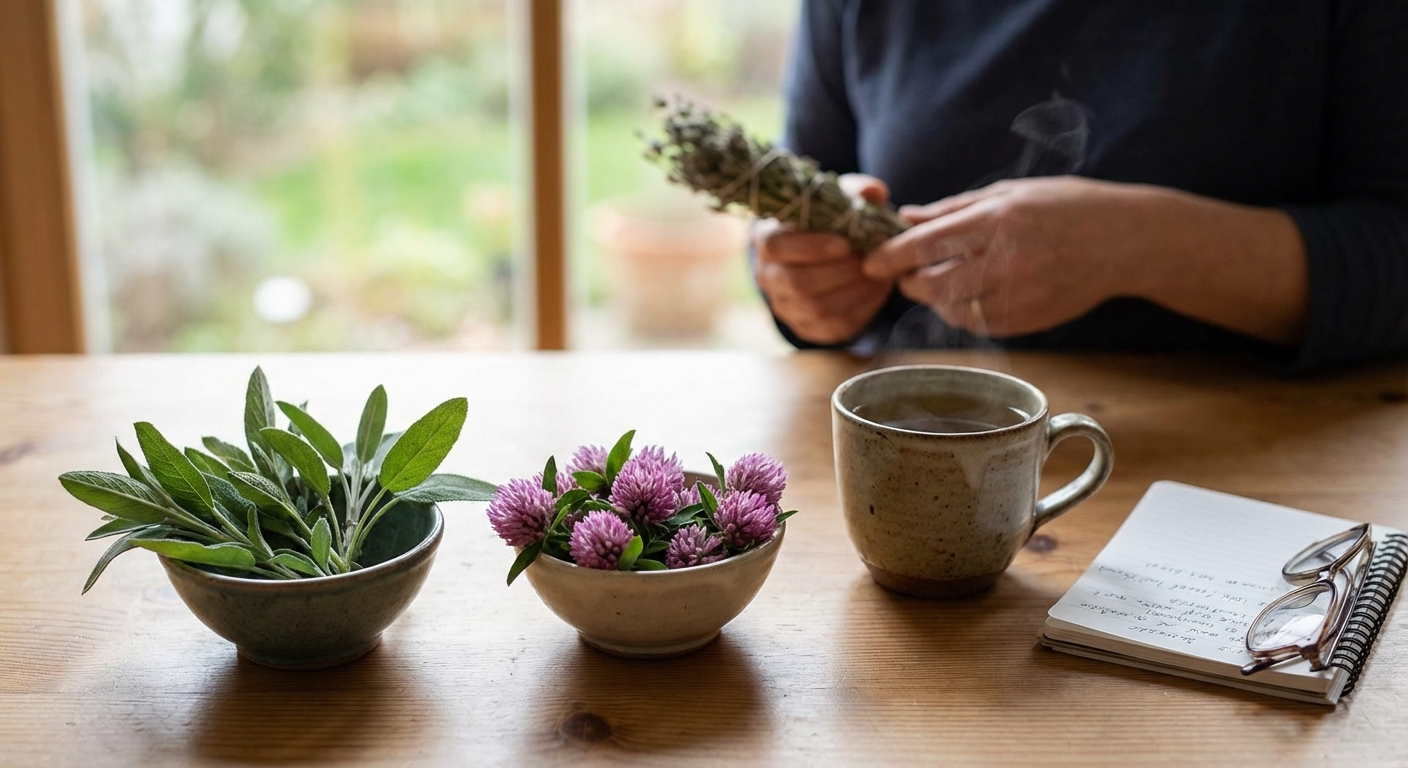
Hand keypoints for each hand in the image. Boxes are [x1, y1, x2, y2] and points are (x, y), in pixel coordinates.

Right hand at [753, 174, 894, 343]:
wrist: (822, 256)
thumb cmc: (826, 224)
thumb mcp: (836, 201)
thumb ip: (854, 192)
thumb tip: (874, 191)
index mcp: (767, 239)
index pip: (775, 246)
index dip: (810, 247)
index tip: (844, 244)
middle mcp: (768, 276)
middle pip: (797, 282)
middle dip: (840, 272)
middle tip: (869, 260)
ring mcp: (785, 305)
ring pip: (816, 308)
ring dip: (853, 291)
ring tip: (878, 274)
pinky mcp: (807, 327)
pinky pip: (834, 326)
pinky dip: (862, 308)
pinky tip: (878, 289)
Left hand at [862, 176, 1307, 343]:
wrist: (1125, 240)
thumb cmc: (1065, 206)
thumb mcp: (1011, 193)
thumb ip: (956, 208)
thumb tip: (908, 217)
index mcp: (998, 219)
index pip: (926, 244)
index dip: (891, 257)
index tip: (870, 263)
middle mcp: (1006, 259)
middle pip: (932, 284)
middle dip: (910, 282)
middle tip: (906, 275)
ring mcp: (1020, 293)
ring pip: (952, 309)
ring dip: (935, 300)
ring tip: (939, 283)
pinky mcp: (1030, 318)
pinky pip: (979, 324)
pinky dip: (963, 313)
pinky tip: (968, 297)